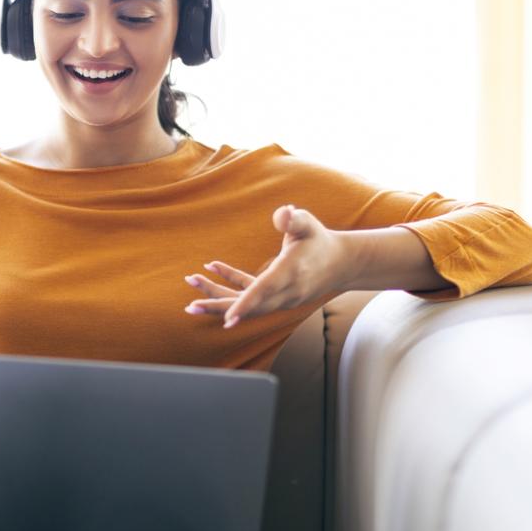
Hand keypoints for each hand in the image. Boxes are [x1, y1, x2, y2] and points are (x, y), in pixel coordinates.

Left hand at [183, 204, 348, 327]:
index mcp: (291, 273)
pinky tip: (210, 268)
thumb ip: (294, 219)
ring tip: (190, 293)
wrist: (341, 264)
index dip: (246, 304)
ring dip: (218, 299)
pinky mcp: (276, 299)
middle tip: (190, 306)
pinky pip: (249, 296)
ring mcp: (281, 299)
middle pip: (249, 305)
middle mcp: (285, 292)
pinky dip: (230, 284)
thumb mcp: (308, 224)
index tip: (228, 318)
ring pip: (245, 305)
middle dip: (219, 306)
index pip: (266, 291)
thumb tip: (284, 213)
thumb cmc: (319, 240)